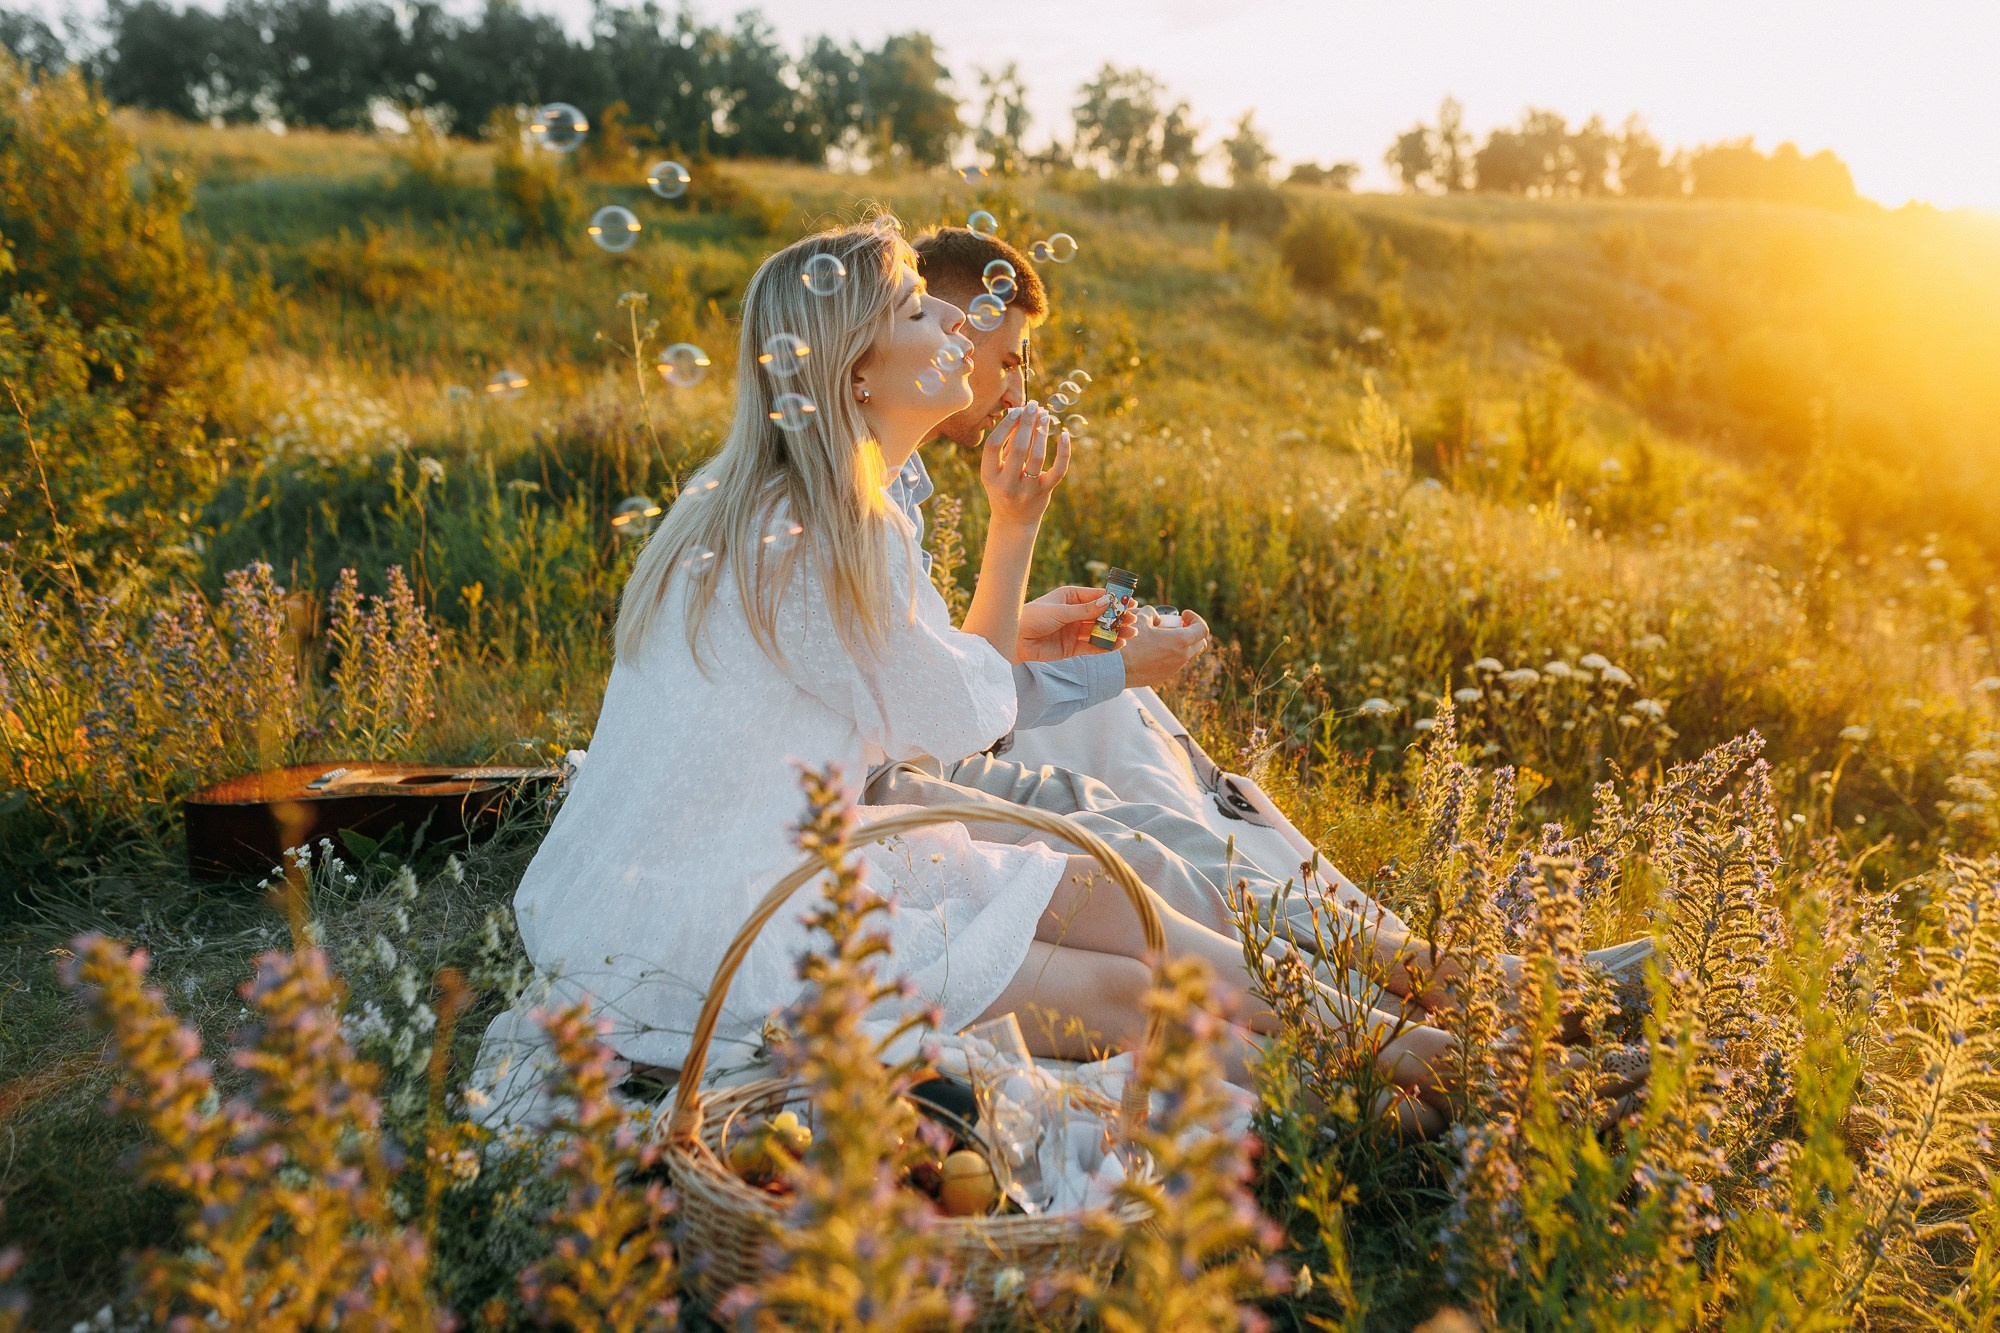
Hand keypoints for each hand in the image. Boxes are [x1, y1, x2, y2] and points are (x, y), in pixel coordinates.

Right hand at [980, 403, 1068, 527]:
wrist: (1014, 521)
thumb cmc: (1003, 487)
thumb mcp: (998, 469)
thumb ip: (1007, 444)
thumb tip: (1020, 413)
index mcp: (989, 476)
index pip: (993, 446)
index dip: (1005, 425)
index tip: (1016, 410)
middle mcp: (1007, 485)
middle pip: (1018, 448)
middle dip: (1026, 423)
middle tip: (1033, 405)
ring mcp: (1027, 490)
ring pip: (1038, 456)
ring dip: (1042, 432)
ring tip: (1045, 415)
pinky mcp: (1045, 492)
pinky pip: (1058, 470)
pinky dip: (1064, 452)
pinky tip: (1065, 435)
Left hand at [1016, 585, 1135, 661]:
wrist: (1014, 640)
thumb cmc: (1033, 617)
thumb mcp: (1061, 611)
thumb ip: (1085, 610)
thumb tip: (1108, 603)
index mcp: (1070, 597)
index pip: (1097, 597)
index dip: (1113, 600)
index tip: (1130, 602)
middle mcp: (1073, 613)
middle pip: (1100, 615)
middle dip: (1117, 617)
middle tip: (1132, 620)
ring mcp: (1073, 631)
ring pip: (1098, 631)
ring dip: (1114, 632)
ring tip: (1130, 634)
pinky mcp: (1071, 647)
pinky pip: (1091, 646)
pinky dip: (1104, 646)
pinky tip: (1118, 645)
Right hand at [1119, 608, 1210, 688]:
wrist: (1117, 668)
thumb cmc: (1130, 644)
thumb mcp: (1140, 621)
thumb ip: (1151, 614)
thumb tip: (1154, 616)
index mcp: (1180, 641)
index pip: (1202, 629)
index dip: (1196, 619)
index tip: (1184, 615)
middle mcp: (1181, 657)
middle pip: (1199, 643)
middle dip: (1192, 632)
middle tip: (1177, 625)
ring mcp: (1174, 669)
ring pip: (1186, 654)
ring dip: (1179, 644)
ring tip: (1161, 637)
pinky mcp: (1164, 676)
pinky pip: (1173, 663)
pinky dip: (1169, 654)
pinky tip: (1152, 650)